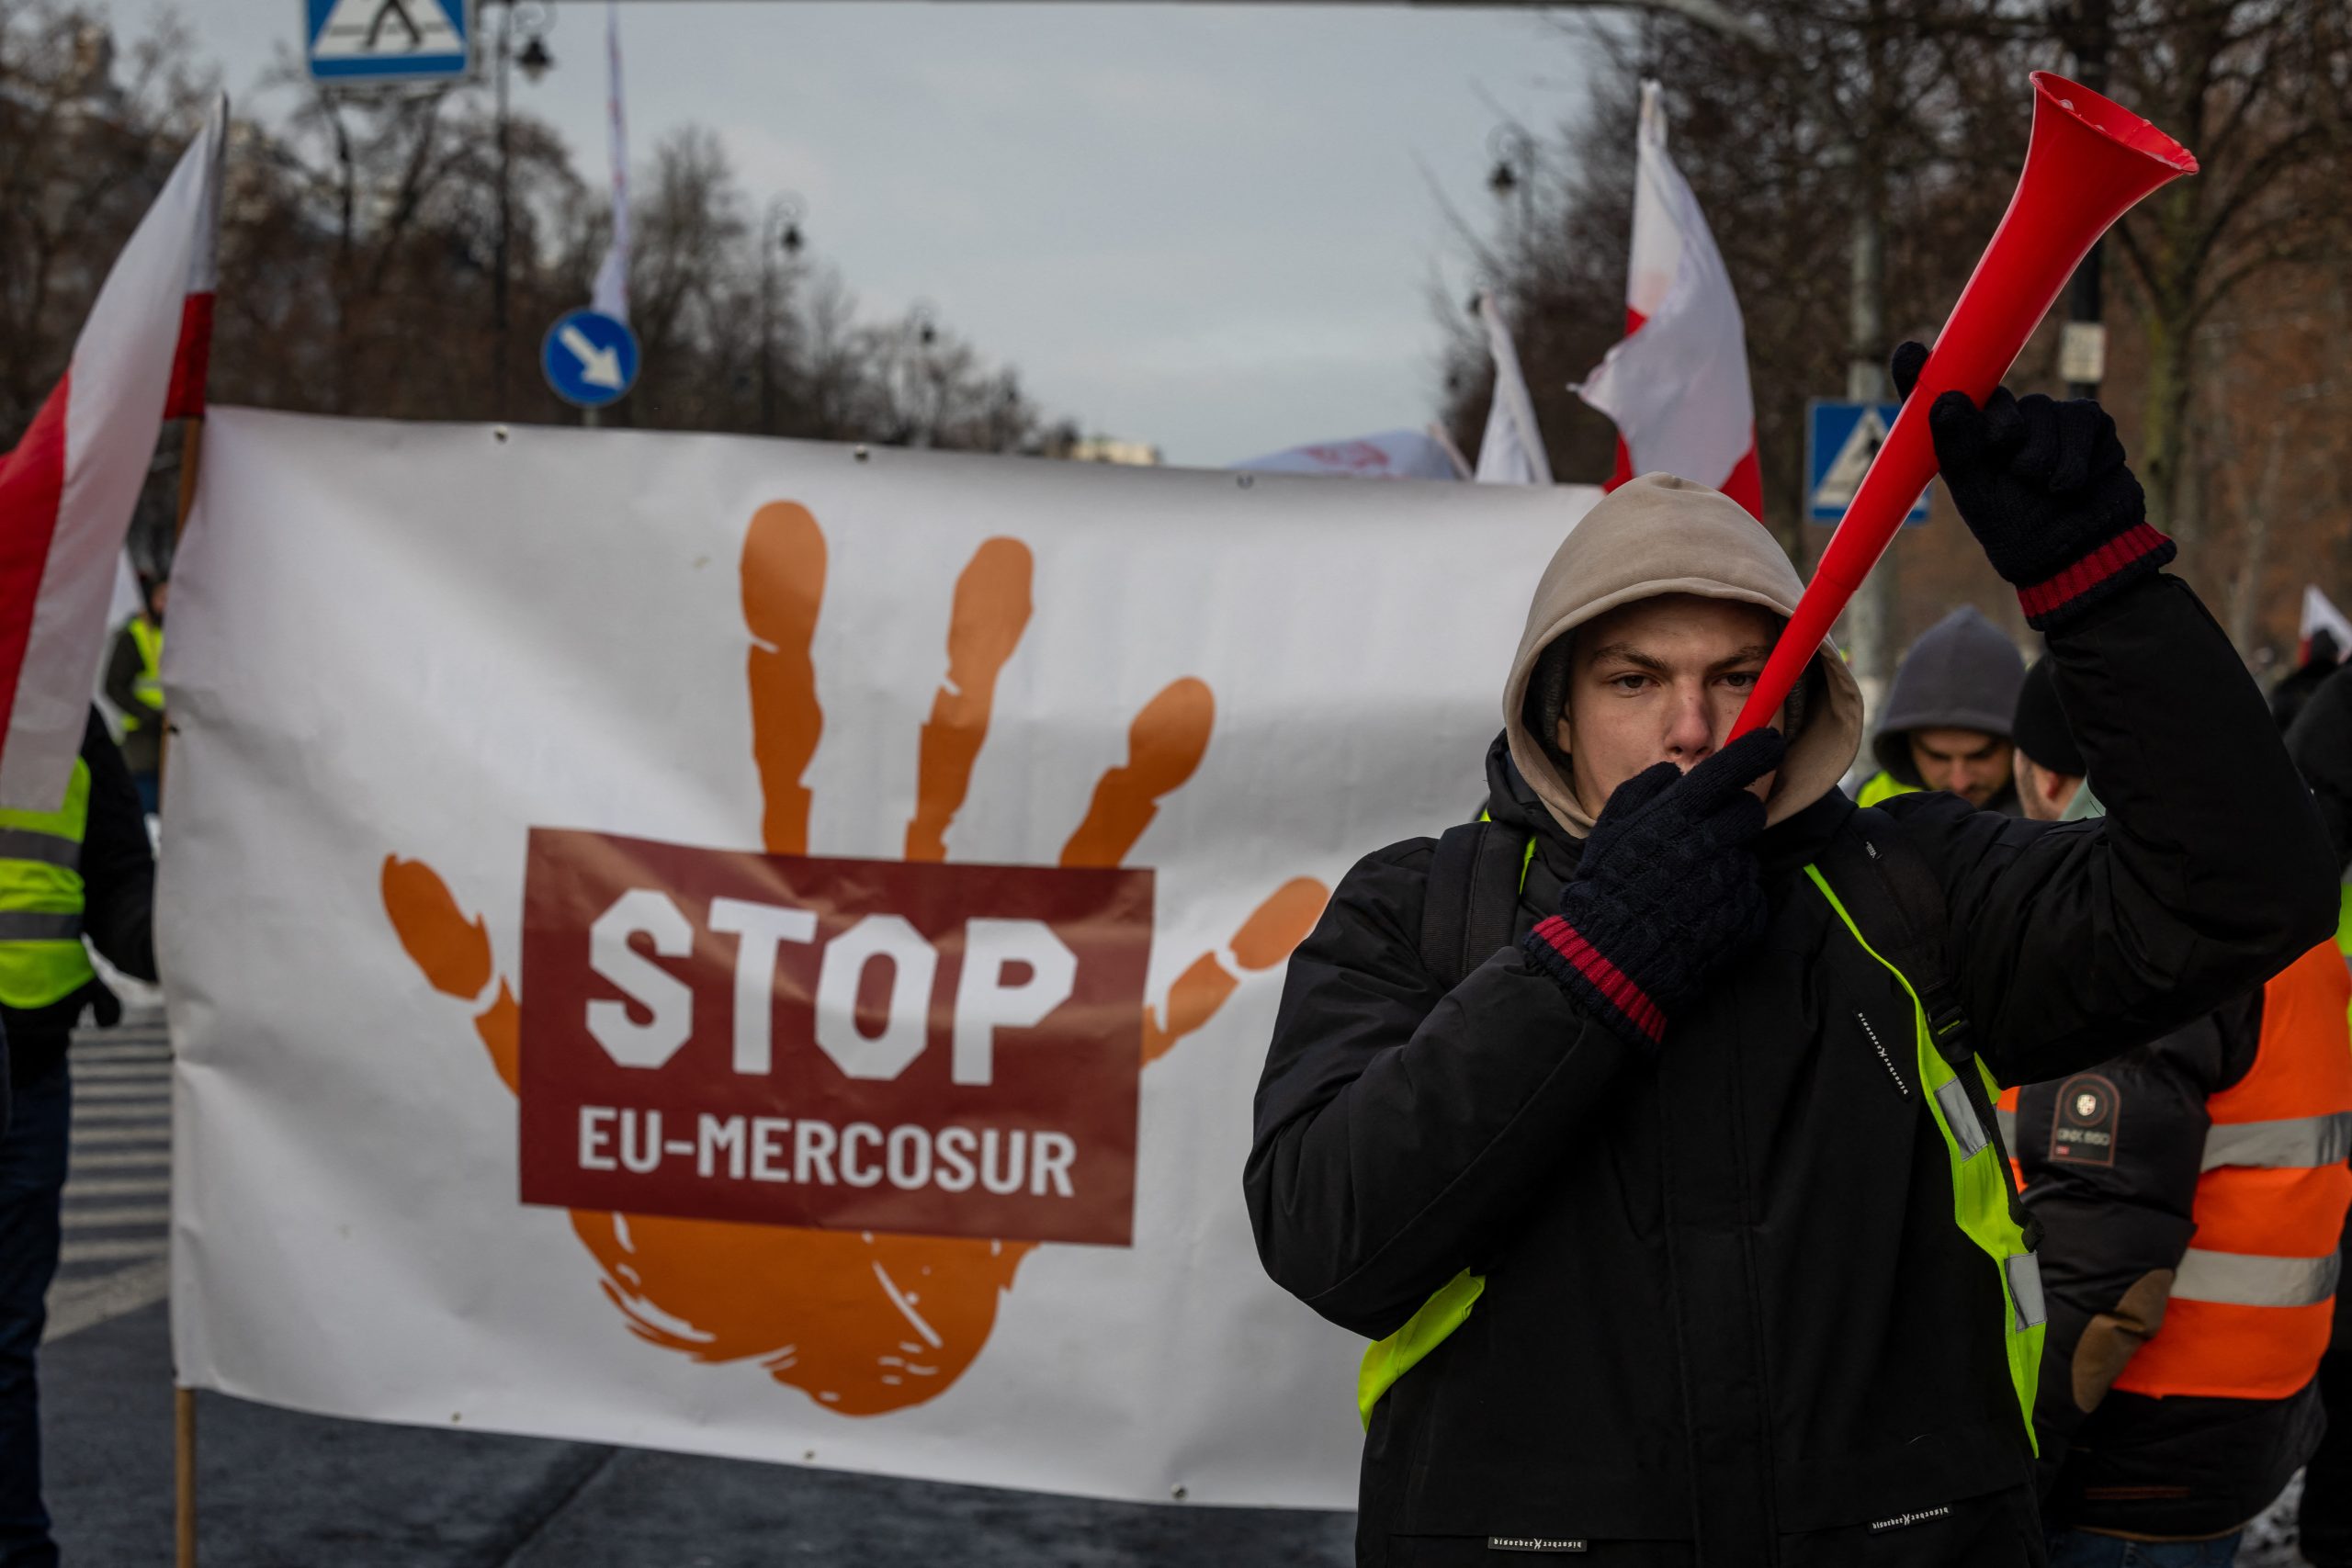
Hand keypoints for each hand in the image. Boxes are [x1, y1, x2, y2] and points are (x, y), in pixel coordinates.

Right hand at [1521, 727, 1784, 1048]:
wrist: (1614, 958)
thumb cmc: (1607, 889)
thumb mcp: (1610, 828)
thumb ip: (1642, 791)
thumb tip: (1671, 772)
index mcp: (1679, 815)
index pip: (1730, 770)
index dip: (1755, 751)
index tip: (1770, 742)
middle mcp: (1712, 842)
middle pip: (1749, 812)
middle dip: (1733, 818)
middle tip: (1703, 838)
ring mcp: (1732, 881)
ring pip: (1745, 856)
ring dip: (1725, 864)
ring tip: (1688, 887)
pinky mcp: (1746, 916)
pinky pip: (1749, 895)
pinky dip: (1730, 900)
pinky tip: (1699, 912)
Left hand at [1892, 341, 2172, 629]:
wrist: (2078, 555)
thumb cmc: (2018, 528)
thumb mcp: (1977, 492)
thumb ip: (1959, 447)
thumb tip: (1947, 400)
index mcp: (1968, 436)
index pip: (1943, 395)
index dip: (1923, 370)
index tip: (1908, 351)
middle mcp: (2006, 419)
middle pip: (1999, 400)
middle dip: (2003, 434)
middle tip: (2012, 467)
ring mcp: (2048, 417)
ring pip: (2042, 412)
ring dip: (2043, 460)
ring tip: (2046, 490)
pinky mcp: (2089, 422)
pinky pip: (2081, 420)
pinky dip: (2075, 461)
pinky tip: (2075, 485)